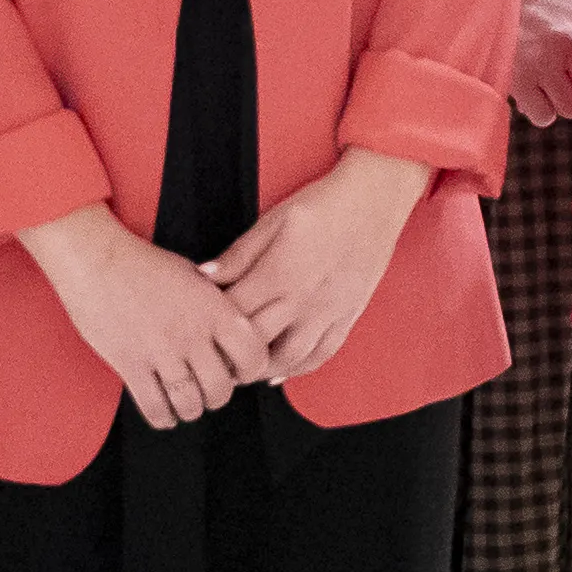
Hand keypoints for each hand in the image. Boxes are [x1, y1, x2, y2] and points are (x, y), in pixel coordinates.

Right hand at [21, 205, 275, 430]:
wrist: (95, 257)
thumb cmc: (145, 264)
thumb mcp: (195, 276)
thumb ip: (217, 306)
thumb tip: (236, 332)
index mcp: (213, 308)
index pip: (253, 356)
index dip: (250, 370)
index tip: (238, 371)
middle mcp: (192, 332)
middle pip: (221, 389)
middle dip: (216, 396)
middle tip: (208, 391)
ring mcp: (161, 350)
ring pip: (190, 403)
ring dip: (190, 409)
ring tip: (185, 403)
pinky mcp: (130, 364)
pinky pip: (156, 408)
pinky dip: (164, 417)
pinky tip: (164, 412)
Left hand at [204, 150, 429, 381]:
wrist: (375, 200)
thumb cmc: (324, 204)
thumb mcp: (274, 219)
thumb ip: (239, 253)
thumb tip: (204, 275)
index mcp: (280, 274)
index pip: (234, 313)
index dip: (210, 324)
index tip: (196, 325)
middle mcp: (304, 300)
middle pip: (257, 343)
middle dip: (228, 354)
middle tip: (209, 356)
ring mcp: (328, 312)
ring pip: (290, 358)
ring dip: (261, 370)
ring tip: (240, 368)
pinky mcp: (347, 316)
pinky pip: (323, 354)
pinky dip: (299, 369)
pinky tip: (281, 371)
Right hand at [506, 0, 571, 126]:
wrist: (475, 6)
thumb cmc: (520, 17)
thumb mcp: (558, 13)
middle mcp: (570, 33)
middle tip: (552, 78)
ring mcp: (546, 56)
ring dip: (555, 102)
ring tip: (538, 84)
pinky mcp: (523, 77)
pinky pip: (545, 115)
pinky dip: (535, 110)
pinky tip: (525, 91)